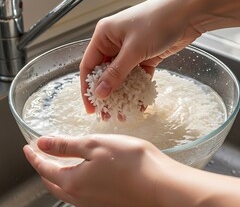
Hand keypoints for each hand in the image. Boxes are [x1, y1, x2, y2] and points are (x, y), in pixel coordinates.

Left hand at [23, 134, 173, 206]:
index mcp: (73, 182)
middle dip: (43, 167)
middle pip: (53, 182)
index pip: (44, 168)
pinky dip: (74, 178)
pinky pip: (81, 191)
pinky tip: (82, 170)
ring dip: (58, 174)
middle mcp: (80, 197)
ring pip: (66, 188)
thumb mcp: (94, 145)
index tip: (28, 147)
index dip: (34, 156)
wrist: (159, 185)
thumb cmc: (129, 161)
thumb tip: (42, 143)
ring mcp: (94, 202)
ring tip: (58, 160)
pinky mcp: (106, 201)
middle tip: (40, 154)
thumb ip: (66, 146)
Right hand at [80, 0, 239, 113]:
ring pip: (121, 77)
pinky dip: (137, 89)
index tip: (90, 107)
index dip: (87, 88)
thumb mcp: (133, 49)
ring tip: (122, 112)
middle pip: (105, 73)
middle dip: (106, 94)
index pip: (89, 65)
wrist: (190, 13)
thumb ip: (116, 73)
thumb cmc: (158, 22)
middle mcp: (114, 43)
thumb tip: (100, 93)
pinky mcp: (145, 57)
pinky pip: (137, 77)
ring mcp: (130, 51)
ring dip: (122, 94)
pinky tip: (138, 104)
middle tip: (107, 114)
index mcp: (104, 36)